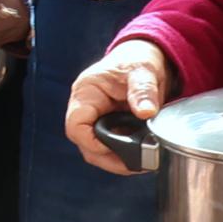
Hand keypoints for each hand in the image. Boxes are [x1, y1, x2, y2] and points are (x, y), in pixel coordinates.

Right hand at [63, 45, 174, 172]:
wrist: (144, 57)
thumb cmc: (137, 59)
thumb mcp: (143, 71)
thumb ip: (143, 91)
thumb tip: (146, 113)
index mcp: (86, 92)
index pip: (76, 126)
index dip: (94, 142)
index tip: (119, 148)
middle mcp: (85, 109)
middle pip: (85, 144)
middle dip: (110, 158)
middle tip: (137, 164)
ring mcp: (95, 119)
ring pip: (96, 151)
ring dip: (117, 160)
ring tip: (143, 162)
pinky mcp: (107, 127)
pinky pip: (109, 148)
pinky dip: (124, 155)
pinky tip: (142, 155)